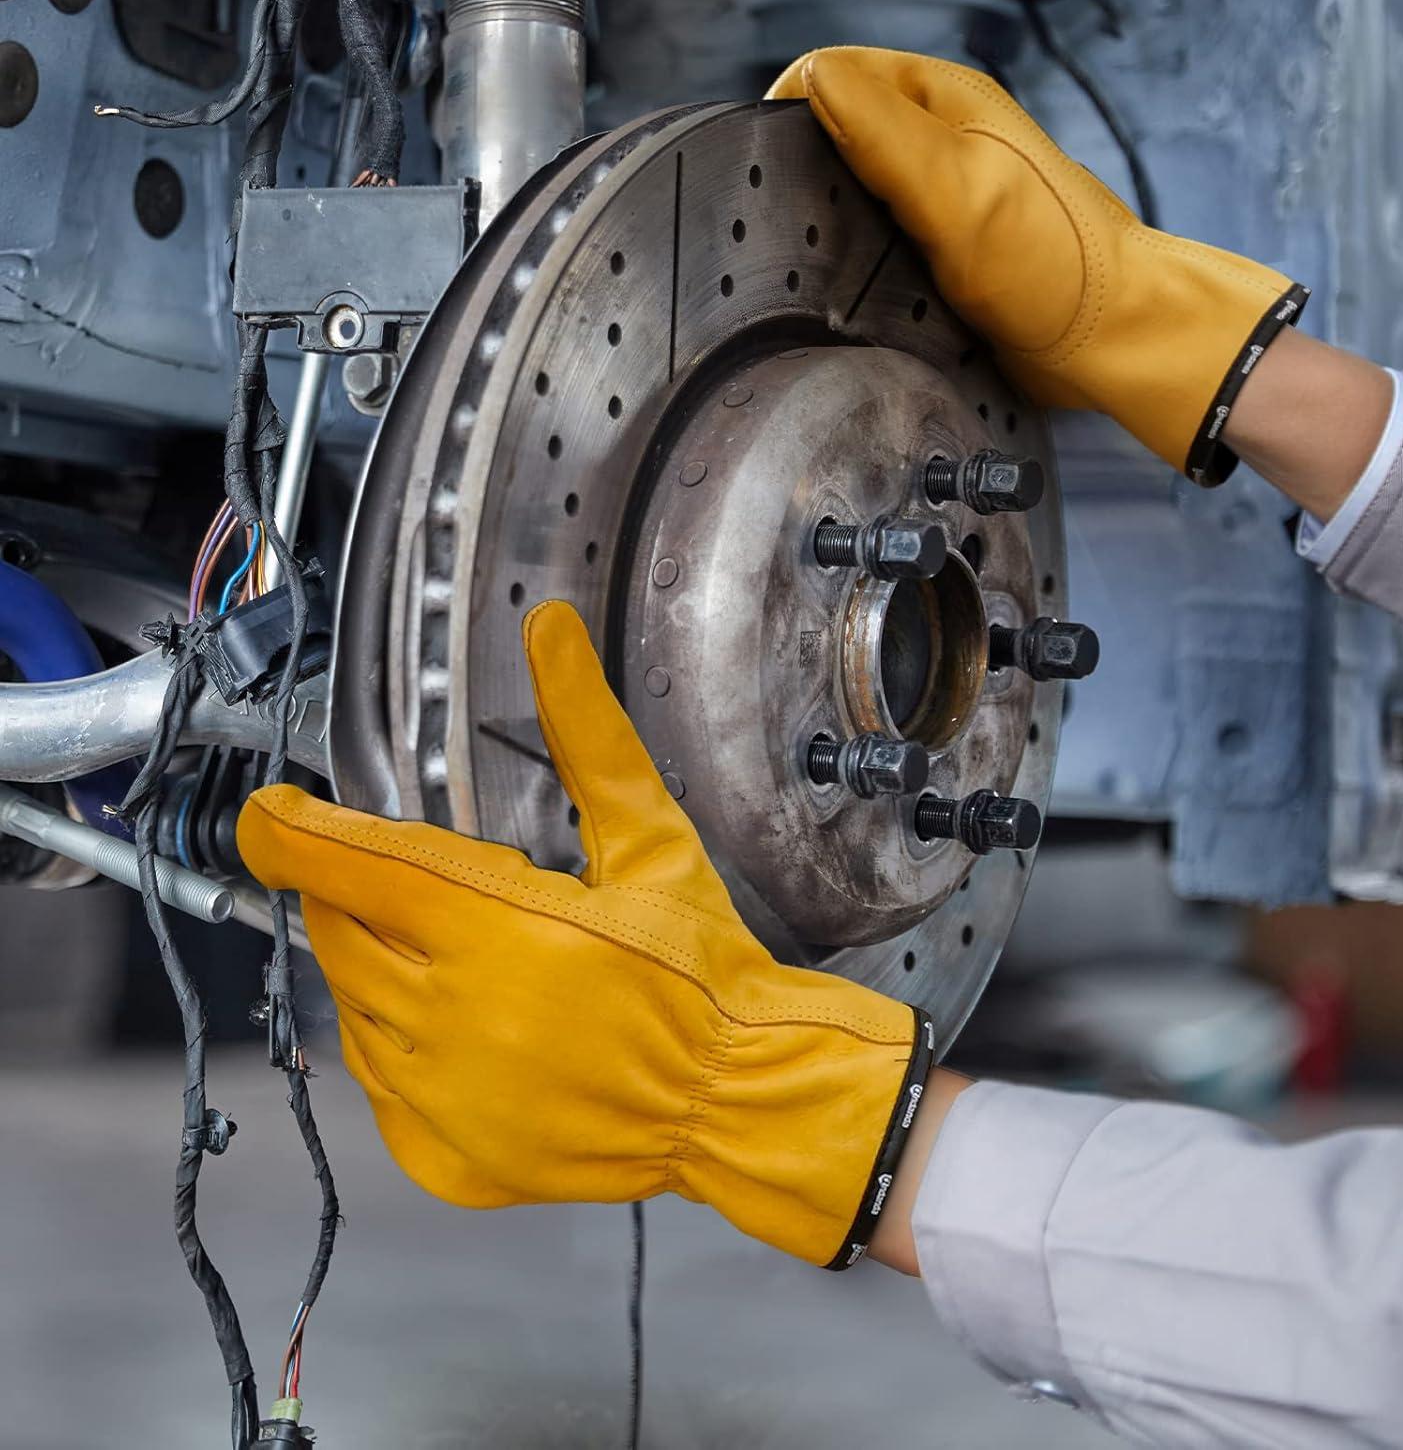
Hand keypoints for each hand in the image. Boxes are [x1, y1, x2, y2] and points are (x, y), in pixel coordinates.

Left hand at [238, 601, 931, 1268]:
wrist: (736, 1100)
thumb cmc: (700, 975)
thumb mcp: (651, 842)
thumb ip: (589, 734)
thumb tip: (552, 637)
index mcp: (499, 931)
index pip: (356, 865)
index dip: (294, 832)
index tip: (271, 814)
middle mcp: (455, 1020)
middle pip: (342, 932)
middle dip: (360, 896)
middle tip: (424, 888)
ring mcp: (444, 1101)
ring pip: (353, 1009)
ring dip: (383, 970)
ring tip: (466, 961)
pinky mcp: (447, 1159)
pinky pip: (380, 1085)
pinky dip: (402, 1047)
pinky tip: (466, 1031)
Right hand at [769, 48, 1306, 486]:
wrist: (1108, 343)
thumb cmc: (1054, 262)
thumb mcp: (959, 187)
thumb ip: (884, 133)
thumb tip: (814, 82)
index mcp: (943, 98)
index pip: (834, 75)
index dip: (794, 113)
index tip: (776, 171)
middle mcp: (938, 140)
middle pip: (836, 134)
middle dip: (806, 171)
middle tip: (795, 225)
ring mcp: (938, 199)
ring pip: (852, 194)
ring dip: (829, 224)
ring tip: (820, 261)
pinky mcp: (937, 254)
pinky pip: (876, 247)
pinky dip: (856, 264)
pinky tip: (854, 290)